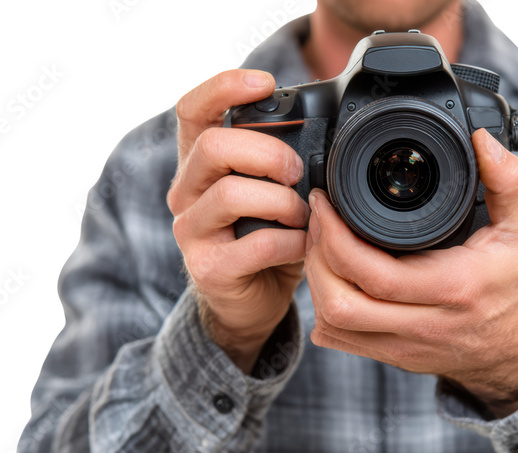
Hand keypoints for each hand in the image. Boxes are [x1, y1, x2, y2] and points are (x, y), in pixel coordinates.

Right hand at [168, 70, 308, 372]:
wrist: (253, 303)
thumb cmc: (269, 236)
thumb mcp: (275, 190)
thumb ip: (285, 160)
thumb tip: (330, 129)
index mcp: (201, 162)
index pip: (193, 109)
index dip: (224, 87)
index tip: (266, 84)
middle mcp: (186, 192)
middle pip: (214, 146)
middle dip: (268, 151)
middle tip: (299, 171)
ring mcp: (192, 231)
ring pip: (230, 194)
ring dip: (282, 201)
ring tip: (304, 214)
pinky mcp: (208, 269)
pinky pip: (255, 245)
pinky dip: (292, 242)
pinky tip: (305, 245)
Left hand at [304, 129, 517, 416]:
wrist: (517, 347)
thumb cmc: (514, 282)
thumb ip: (508, 181)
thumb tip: (484, 140)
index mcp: (454, 287)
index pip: (374, 273)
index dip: (334, 237)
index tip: (325, 203)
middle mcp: (427, 324)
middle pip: (342, 303)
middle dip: (315, 257)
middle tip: (317, 222)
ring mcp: (406, 346)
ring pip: (334, 324)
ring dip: (316, 283)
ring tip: (320, 246)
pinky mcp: (393, 356)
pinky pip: (340, 339)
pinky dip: (323, 308)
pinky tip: (330, 279)